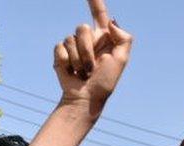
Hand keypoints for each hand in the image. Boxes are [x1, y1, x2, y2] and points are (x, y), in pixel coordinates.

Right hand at [54, 0, 131, 116]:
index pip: (99, 14)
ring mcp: (73, 46)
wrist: (86, 98)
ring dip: (78, 59)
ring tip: (83, 72)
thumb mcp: (121, 60)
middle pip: (83, 27)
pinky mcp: (61, 53)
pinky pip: (60, 47)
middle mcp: (88, 39)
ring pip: (71, 39)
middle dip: (87, 49)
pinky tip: (71, 71)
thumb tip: (111, 22)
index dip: (95, 1)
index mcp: (104, 38)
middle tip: (92, 67)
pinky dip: (66, 61)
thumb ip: (124, 39)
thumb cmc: (105, 82)